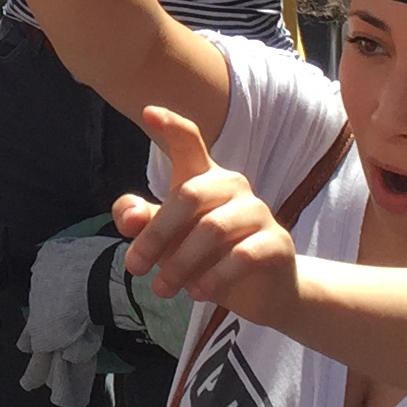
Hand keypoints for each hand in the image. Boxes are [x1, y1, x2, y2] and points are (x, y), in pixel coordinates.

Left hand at [110, 113, 298, 316]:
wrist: (264, 292)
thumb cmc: (208, 258)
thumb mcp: (169, 242)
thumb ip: (144, 223)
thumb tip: (129, 215)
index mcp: (204, 179)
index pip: (190, 142)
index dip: (170, 126)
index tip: (148, 112)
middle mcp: (232, 187)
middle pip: (188, 194)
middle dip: (155, 233)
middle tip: (134, 268)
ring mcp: (258, 212)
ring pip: (212, 228)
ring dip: (180, 263)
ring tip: (162, 289)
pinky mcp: (277, 242)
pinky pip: (242, 255)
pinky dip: (214, 277)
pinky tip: (197, 293)